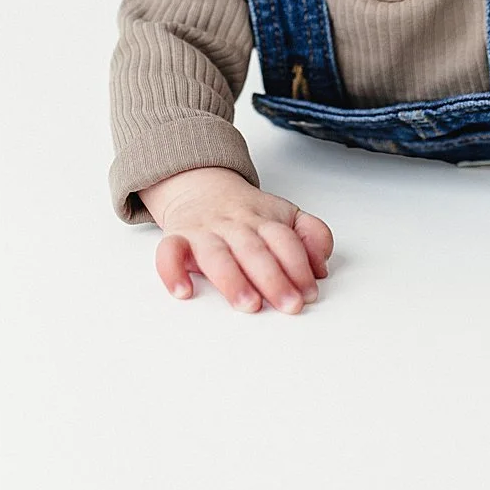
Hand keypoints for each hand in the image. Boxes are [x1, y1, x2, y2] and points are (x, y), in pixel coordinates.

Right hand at [139, 167, 333, 314]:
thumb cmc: (247, 213)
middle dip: (273, 278)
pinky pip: (168, 252)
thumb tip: (321, 267)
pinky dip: (172, 271)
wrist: (200, 186)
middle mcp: (234, 224)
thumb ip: (312, 235)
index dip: (298, 265)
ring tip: (248, 304)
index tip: (308, 292)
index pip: (284, 239)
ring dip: (232, 279)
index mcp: (264, 219)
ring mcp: (204, 231)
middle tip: (288, 304)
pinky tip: (184, 291)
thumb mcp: (286, 216)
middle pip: (254, 249)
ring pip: (216, 253)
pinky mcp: (176, 238)